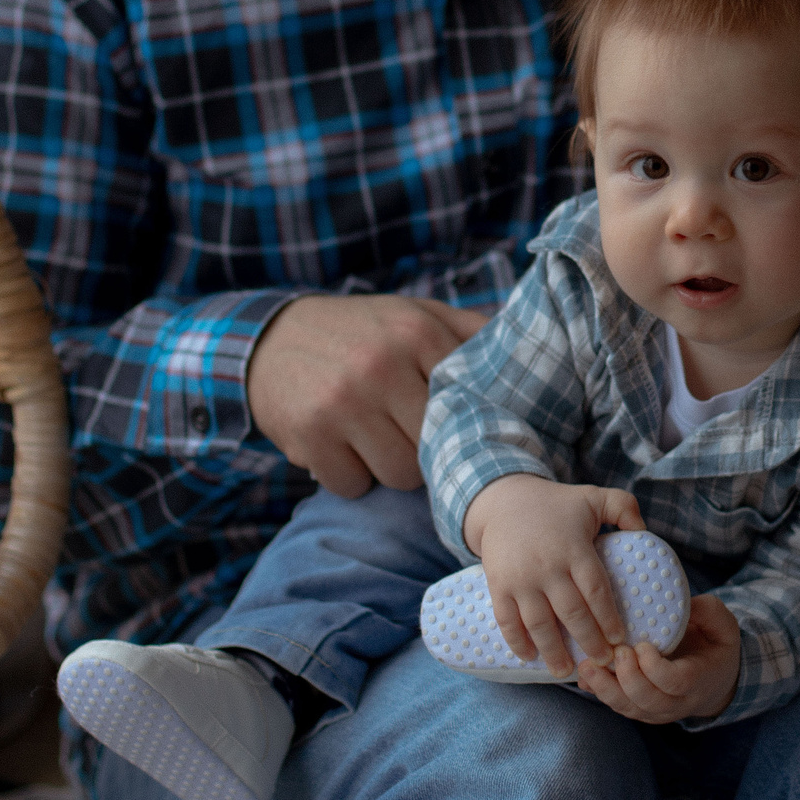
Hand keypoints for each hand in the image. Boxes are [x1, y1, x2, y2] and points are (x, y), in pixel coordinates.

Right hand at [246, 294, 486, 494]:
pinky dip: (348, 475)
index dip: (465, 423)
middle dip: (426, 448)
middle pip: (437, 447)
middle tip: (405, 430)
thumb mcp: (414, 314)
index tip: (459, 427)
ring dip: (388, 466)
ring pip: (399, 475)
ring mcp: (342, 402)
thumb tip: (532, 353)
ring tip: (373, 436)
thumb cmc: (359, 333)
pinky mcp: (309, 435)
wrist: (267, 339)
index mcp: (417, 332)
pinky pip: (351, 485)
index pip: (469, 404)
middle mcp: (381, 365)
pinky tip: (339, 446)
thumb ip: (470, 332)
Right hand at [462, 474, 648, 677]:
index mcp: (574, 548)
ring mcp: (520, 578)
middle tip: (603, 661)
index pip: (596, 590)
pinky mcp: (498, 585)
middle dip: (589, 641)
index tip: (620, 639)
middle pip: (572, 612)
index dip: (608, 618)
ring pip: (539, 623)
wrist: (502, 500)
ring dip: (553, 651)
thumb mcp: (593, 496)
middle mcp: (547, 566)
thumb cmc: (556, 504)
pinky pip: (507, 620)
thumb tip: (645, 531)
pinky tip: (530, 658)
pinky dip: (518, 642)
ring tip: (566, 672)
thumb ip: (624, 507)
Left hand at [578, 593, 741, 724]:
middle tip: (615, 652)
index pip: (675, 682)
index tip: (641, 646)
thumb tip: (679, 601)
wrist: (716, 682)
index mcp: (700, 679)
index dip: (655, 668)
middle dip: (627, 677)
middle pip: (648, 700)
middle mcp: (678, 702)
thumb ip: (706, 611)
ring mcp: (658, 711)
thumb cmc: (716, 646)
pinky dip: (599, 692)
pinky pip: (619, 706)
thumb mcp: (722, 625)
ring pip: (629, 708)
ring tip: (586, 665)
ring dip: (605, 688)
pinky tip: (585, 676)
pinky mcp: (641, 710)